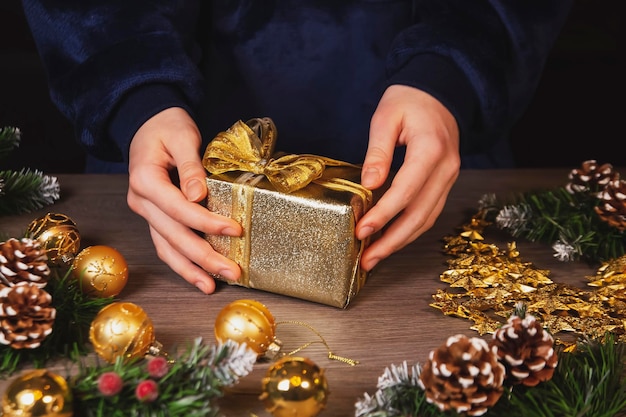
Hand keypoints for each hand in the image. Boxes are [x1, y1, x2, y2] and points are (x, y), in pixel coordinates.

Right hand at [127, 107, 241, 292]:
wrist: (148, 123)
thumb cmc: (167, 127)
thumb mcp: (181, 136)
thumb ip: (190, 166)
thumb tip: (199, 196)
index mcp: (144, 180)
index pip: (178, 208)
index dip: (206, 222)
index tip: (235, 230)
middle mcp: (141, 201)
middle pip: (173, 235)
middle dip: (204, 256)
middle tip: (232, 271)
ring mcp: (146, 212)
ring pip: (166, 247)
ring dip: (191, 269)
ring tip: (214, 286)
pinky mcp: (155, 218)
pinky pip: (167, 245)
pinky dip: (183, 263)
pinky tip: (201, 278)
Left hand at [356, 85, 459, 269]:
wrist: (439, 91)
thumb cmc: (409, 100)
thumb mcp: (386, 117)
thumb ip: (377, 152)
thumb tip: (369, 184)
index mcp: (431, 149)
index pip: (406, 191)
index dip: (383, 215)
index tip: (361, 231)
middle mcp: (447, 168)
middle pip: (420, 214)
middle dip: (392, 241)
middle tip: (367, 259)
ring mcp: (450, 177)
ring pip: (427, 219)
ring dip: (401, 241)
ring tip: (374, 257)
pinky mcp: (445, 182)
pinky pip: (429, 211)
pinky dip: (410, 229)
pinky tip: (390, 239)